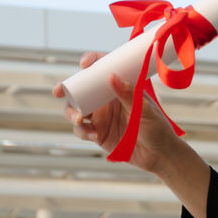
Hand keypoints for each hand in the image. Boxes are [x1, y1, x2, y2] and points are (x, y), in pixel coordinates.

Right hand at [52, 52, 182, 176]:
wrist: (159, 155)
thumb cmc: (156, 127)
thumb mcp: (143, 109)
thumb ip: (128, 94)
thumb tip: (111, 76)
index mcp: (119, 88)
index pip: (102, 69)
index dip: (91, 63)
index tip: (84, 64)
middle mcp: (106, 100)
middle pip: (81, 90)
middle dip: (66, 89)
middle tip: (59, 91)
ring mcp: (101, 117)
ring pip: (76, 110)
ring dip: (71, 113)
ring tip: (79, 119)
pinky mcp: (98, 134)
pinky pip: (82, 131)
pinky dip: (83, 132)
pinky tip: (94, 135)